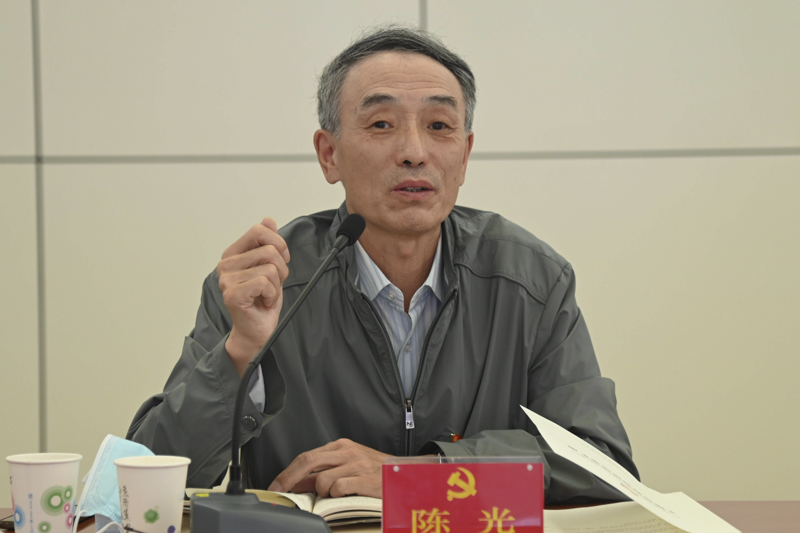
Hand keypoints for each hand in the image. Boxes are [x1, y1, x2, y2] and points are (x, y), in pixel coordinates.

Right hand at [217, 218, 289, 375]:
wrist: (257, 330)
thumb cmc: (263, 299)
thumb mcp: (271, 267)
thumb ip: (268, 243)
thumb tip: (268, 220)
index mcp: (233, 254)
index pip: (259, 230)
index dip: (278, 244)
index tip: (280, 260)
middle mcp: (226, 264)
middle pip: (270, 250)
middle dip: (281, 269)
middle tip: (272, 285)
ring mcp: (227, 279)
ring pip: (270, 268)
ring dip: (277, 285)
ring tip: (267, 295)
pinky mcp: (233, 294)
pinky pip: (265, 282)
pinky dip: (272, 294)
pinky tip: (264, 302)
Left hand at [268, 439, 391, 497]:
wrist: (405, 475)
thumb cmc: (375, 473)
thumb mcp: (348, 467)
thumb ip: (324, 472)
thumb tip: (296, 483)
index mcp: (340, 446)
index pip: (306, 456)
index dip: (287, 472)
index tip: (275, 485)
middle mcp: (347, 451)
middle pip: (308, 460)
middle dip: (289, 478)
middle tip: (279, 492)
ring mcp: (357, 463)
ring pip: (322, 480)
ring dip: (322, 494)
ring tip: (334, 496)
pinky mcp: (365, 478)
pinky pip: (338, 488)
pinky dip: (336, 496)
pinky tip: (345, 497)